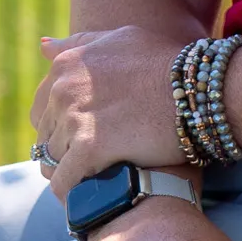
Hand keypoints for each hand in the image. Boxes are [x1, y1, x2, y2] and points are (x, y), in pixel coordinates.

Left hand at [33, 26, 191, 199]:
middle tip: (94, 167)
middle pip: (45, 137)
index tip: (83, 142)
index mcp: (66, 66)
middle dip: (65, 154)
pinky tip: (91, 200)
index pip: (41, 110)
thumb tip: (42, 48)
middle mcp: (63, 88)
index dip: (60, 130)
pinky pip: (64, 183)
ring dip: (71, 175)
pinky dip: (74, 195)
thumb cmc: (166, 64)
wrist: (199, 91)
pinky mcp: (89, 147)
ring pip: (52, 163)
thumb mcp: (119, 40)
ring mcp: (74, 117)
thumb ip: (79, 45)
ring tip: (96, 184)